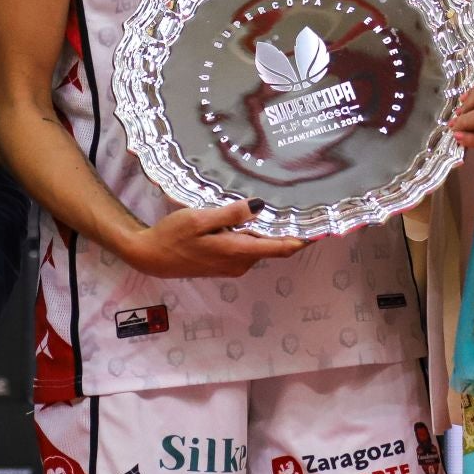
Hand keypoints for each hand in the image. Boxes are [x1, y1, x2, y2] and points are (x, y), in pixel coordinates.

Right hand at [121, 200, 305, 278]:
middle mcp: (240, 263)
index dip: (302, 240)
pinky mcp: (224, 264)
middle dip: (286, 230)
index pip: (280, 248)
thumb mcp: (200, 218)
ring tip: (278, 207)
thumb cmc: (173, 235)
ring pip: (258, 247)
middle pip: (272, 246)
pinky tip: (249, 219)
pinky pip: (246, 249)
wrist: (151, 257)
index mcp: (236, 252)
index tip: (321, 229)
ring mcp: (232, 266)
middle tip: (301, 206)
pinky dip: (252, 236)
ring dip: (267, 231)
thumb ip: (230, 214)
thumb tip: (260, 207)